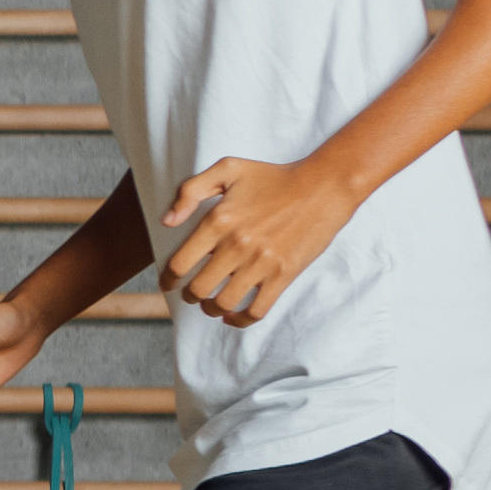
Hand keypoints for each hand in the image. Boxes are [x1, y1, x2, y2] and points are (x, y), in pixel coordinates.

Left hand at [156, 156, 362, 324]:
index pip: (179, 264)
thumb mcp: (228, 169)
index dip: (168, 279)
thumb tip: (167, 222)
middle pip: (198, 289)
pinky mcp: (283, 275)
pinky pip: (256, 311)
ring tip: (211, 305)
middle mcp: (237, 245)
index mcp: (218, 220)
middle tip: (192, 294)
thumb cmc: (274, 177)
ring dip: (212, 309)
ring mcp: (261, 263)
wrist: (323, 187)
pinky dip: (240, 320)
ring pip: (224, 303)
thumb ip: (191, 190)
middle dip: (190, 296)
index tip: (168, 283)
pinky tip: (233, 316)